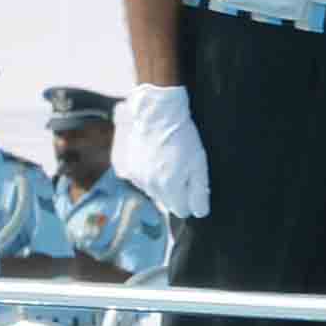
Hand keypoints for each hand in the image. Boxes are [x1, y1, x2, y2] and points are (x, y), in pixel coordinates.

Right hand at [116, 84, 212, 219]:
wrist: (156, 113)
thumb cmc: (182, 136)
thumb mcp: (199, 163)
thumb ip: (199, 191)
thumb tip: (200, 212)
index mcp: (169, 186)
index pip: (181, 210)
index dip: (190, 201)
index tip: (194, 187)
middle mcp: (149, 186)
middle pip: (166, 203)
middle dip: (176, 193)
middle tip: (182, 170)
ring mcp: (135, 177)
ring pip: (152, 192)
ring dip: (160, 183)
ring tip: (167, 160)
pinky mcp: (125, 168)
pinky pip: (139, 180)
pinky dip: (147, 173)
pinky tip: (153, 158)